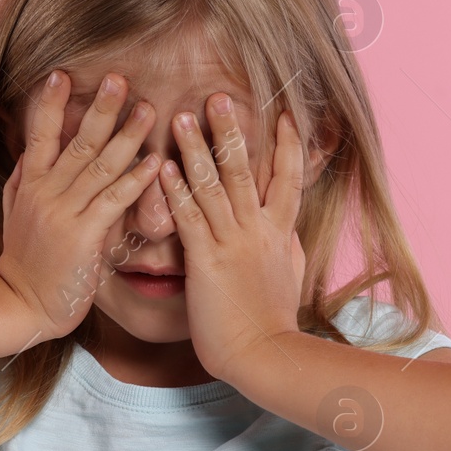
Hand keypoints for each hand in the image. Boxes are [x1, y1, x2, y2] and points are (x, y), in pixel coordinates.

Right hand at [0, 70, 160, 341]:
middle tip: (119, 78)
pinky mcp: (84, 236)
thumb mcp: (14, 216)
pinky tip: (156, 163)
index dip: (50, 104)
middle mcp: (47, 193)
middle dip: (99, 108)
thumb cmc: (24, 264)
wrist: (20, 306)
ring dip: (127, 136)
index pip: (40, 134)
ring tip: (149, 109)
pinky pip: (113, 201)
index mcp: (31, 185)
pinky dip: (135, 180)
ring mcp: (65, 213)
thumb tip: (26, 154)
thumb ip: (20, 183)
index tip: (61, 73)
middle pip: (77, 142)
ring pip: (100, 166)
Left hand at [159, 95, 306, 382]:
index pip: (288, 178)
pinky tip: (161, 167)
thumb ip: (284, 246)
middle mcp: (258, 230)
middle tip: (218, 95)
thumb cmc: (273, 322)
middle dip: (232, 131)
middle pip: (246, 169)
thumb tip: (286, 229)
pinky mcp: (207, 261)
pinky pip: (189, 218)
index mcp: (279, 232)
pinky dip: (175, 190)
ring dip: (197, 149)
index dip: (286, 144)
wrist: (265, 355)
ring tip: (182, 116)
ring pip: (214, 186)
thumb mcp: (289, 275)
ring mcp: (232, 243)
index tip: (284, 112)